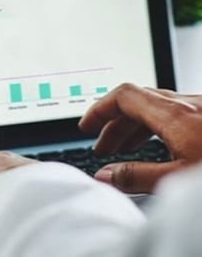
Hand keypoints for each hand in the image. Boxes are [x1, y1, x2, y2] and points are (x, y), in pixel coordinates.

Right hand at [79, 83, 201, 192]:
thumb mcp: (180, 180)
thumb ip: (139, 177)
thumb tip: (106, 175)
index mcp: (176, 114)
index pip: (123, 96)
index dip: (99, 110)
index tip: (87, 127)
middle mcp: (190, 104)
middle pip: (139, 101)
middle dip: (115, 124)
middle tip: (104, 148)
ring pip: (159, 106)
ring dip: (137, 125)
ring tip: (128, 149)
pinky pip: (178, 112)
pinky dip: (159, 126)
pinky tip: (163, 146)